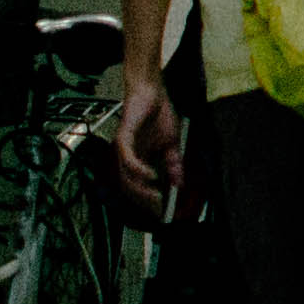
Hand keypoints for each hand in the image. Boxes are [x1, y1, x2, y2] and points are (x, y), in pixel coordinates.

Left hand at [113, 74, 186, 201]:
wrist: (153, 91)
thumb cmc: (158, 114)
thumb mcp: (171, 145)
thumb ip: (174, 165)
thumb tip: (180, 184)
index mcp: (137, 160)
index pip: (139, 186)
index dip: (149, 201)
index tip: (162, 211)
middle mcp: (127, 157)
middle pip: (129, 186)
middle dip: (144, 200)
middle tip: (159, 209)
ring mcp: (124, 148)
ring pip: (125, 176)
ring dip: (140, 189)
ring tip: (155, 197)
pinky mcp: (123, 137)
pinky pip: (127, 158)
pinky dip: (138, 169)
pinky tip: (150, 176)